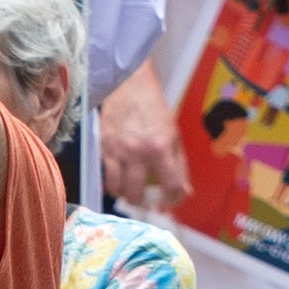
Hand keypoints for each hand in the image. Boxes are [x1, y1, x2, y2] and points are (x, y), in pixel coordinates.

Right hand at [98, 69, 189, 206]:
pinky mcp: (103, 148)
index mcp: (160, 148)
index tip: (170, 199)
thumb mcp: (173, 135)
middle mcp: (138, 152)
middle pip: (137, 194)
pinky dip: (112, 184)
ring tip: (131, 191)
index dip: (173, 198)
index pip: (170, 186)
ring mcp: (117, 151)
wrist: (130, 85)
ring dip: (125, 195)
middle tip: (147, 199)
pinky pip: (105, 177)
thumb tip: (185, 192)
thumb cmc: (154, 109)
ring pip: (117, 190)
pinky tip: (119, 180)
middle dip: (143, 202)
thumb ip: (179, 165)